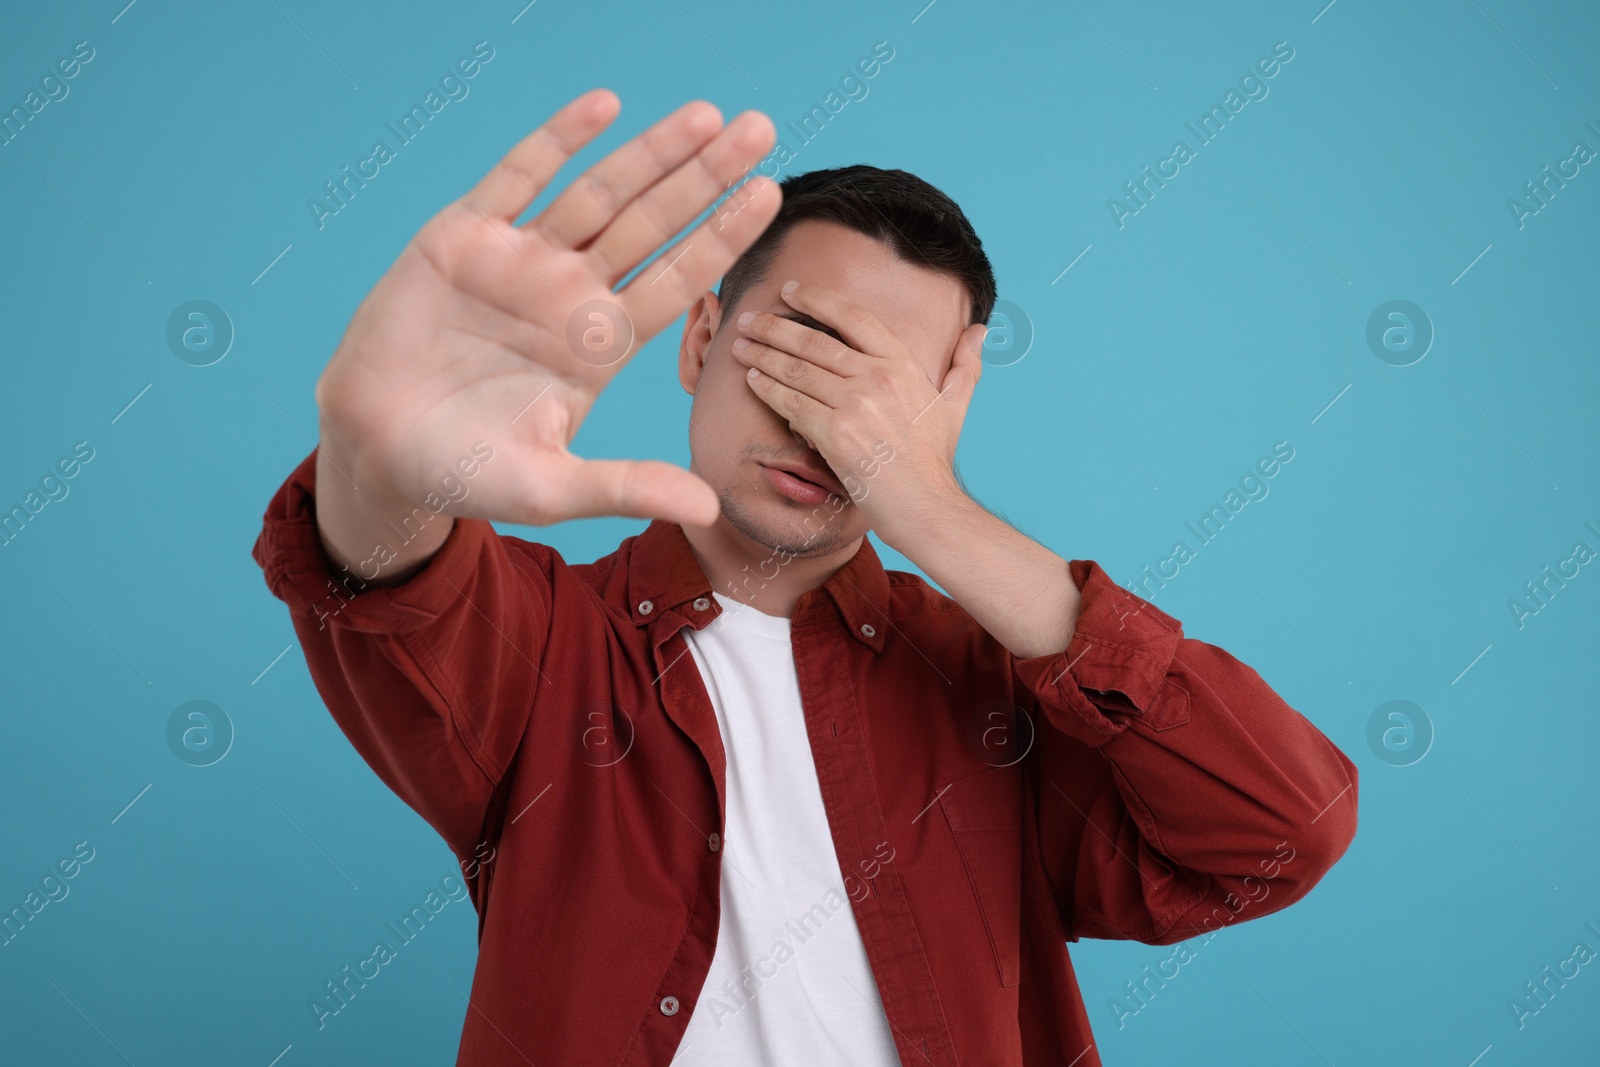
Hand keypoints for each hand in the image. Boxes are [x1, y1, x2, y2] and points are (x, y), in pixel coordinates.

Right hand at [314, 88, 780, 540]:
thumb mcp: (551, 488)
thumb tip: (709, 509)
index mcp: (600, 344)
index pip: (678, 280)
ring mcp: (521, 260)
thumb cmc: (466, 472)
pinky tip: (604, 106)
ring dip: (651, 153)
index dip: (721, 237)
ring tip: (708, 115)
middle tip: (760, 128)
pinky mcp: (463, 238)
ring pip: (599, 193)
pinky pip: (517, 178)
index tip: (768, 195)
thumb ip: (627, 487)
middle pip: (653, 224)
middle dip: (704, 177)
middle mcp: (571, 294)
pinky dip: (558, 141)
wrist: (375, 449)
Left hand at [728, 280, 986, 543]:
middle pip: (814, 340)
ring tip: (741, 345)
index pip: (853, 316)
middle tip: (749, 320)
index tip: (789, 290)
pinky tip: (753, 380)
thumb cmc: (936, 461)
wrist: (926, 507)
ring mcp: (854, 403)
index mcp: (902, 363)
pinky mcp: (833, 433)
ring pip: (796, 369)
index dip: (816, 298)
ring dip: (763, 354)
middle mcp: (877, 376)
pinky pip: (791, 402)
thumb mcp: (956, 405)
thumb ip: (964, 364)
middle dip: (775, 327)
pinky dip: (768, 389)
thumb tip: (981, 330)